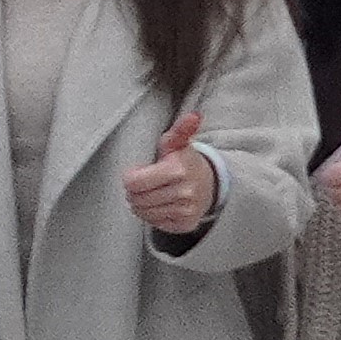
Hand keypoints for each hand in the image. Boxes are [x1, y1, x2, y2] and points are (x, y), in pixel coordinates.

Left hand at [119, 108, 220, 237]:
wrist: (209, 184)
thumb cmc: (184, 161)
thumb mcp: (177, 143)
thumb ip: (180, 129)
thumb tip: (194, 115)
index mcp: (177, 170)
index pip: (133, 183)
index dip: (131, 177)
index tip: (140, 171)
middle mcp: (184, 192)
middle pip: (136, 199)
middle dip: (134, 191)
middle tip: (145, 183)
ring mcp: (186, 210)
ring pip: (143, 212)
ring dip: (141, 204)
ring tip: (152, 193)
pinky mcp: (186, 224)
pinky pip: (154, 223)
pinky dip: (153, 215)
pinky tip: (161, 204)